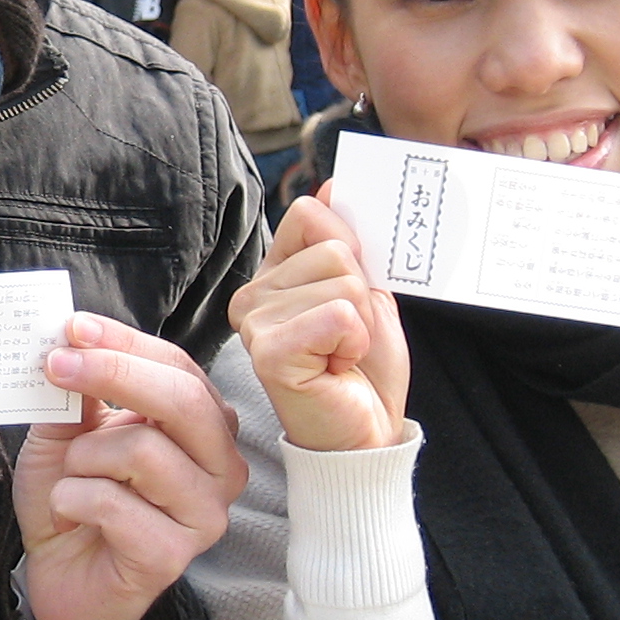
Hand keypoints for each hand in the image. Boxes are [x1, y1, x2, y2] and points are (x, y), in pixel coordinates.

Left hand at [11, 314, 246, 619]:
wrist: (62, 577)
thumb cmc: (76, 499)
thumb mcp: (71, 432)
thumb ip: (82, 390)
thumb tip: (74, 339)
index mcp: (203, 427)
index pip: (179, 368)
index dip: (126, 344)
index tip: (73, 328)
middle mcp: (220, 467)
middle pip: (182, 400)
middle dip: (114, 374)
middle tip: (56, 367)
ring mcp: (204, 514)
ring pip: (141, 450)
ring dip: (82, 459)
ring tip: (71, 480)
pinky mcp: (173, 555)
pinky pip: (112, 504)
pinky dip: (71, 500)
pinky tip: (68, 516)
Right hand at [227, 196, 409, 453]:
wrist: (365, 436)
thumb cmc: (364, 371)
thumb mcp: (366, 292)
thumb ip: (350, 241)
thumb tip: (334, 183)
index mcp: (273, 274)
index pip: (312, 213)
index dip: (350, 247)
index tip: (350, 295)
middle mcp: (252, 295)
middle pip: (334, 248)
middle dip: (361, 293)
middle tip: (348, 337)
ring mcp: (255, 323)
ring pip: (342, 281)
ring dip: (361, 323)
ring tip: (342, 354)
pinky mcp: (269, 352)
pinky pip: (338, 315)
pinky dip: (355, 342)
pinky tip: (337, 367)